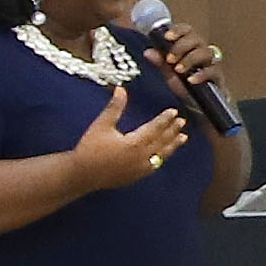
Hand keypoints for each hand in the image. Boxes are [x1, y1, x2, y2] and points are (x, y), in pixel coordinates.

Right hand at [65, 85, 188, 191]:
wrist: (82, 174)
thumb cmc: (90, 148)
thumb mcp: (101, 125)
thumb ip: (114, 108)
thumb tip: (121, 90)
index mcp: (135, 142)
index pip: (155, 128)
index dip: (164, 119)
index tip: (173, 112)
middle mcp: (142, 156)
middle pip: (162, 141)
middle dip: (172, 130)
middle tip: (181, 122)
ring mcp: (141, 168)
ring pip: (162, 154)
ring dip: (173, 145)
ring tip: (183, 138)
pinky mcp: (137, 176)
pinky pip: (155, 166)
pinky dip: (163, 157)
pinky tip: (165, 154)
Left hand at [151, 18, 230, 108]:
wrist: (198, 105)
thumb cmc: (184, 85)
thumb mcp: (169, 74)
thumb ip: (160, 63)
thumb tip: (148, 51)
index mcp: (189, 47)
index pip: (187, 31)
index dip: (178, 30)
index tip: (167, 37)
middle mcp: (202, 51)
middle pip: (197, 39)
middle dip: (182, 46)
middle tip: (169, 59)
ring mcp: (211, 63)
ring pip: (206, 53)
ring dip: (190, 59)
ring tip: (178, 69)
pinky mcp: (218, 77)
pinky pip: (213, 71)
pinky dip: (201, 74)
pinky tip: (191, 80)